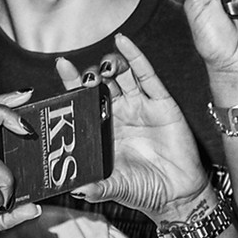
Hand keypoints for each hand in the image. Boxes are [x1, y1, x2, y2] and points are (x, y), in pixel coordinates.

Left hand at [58, 36, 212, 223]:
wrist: (177, 195)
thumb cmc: (144, 189)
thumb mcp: (115, 187)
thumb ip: (97, 187)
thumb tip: (76, 190)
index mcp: (102, 129)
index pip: (82, 100)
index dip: (71, 83)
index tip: (61, 65)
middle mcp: (119, 113)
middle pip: (101, 84)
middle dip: (91, 75)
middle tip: (86, 76)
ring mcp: (140, 106)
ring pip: (122, 75)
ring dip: (111, 64)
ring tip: (105, 66)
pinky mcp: (162, 102)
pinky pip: (147, 76)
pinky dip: (136, 57)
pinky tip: (124, 42)